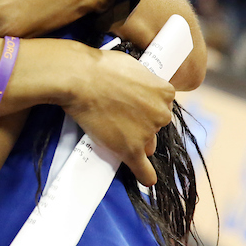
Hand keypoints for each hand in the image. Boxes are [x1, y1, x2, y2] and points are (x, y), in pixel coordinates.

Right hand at [64, 50, 174, 186]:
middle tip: (118, 114)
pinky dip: (145, 175)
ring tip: (112, 130)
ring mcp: (147, 133)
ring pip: (146, 145)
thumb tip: (140, 89)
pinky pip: (143, 169)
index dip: (145, 104)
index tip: (132, 102)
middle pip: (156, 126)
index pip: (162, 105)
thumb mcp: (133, 66)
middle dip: (142, 124)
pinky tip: (146, 180)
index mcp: (165, 92)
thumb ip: (145, 81)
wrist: (80, 79)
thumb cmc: (101, 68)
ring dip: (135, 141)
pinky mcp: (131, 149)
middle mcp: (161, 114)